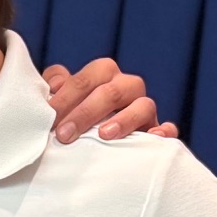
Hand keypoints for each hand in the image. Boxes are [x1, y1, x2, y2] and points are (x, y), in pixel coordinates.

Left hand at [43, 59, 178, 144]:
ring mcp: (144, 108)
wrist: (89, 142)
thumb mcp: (59, 100)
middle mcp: (126, 87)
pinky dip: (163, 132)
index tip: (48, 118)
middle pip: (112, 91)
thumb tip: (54, 85)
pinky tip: (152, 139)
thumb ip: (54, 85)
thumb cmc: (71, 117)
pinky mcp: (155, 130)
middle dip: (86, 112)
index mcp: (103, 74)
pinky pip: (167, 128)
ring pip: (144, 105)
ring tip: (104, 135)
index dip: (66, 97)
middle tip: (64, 134)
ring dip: (124, 119)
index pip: (87, 79)